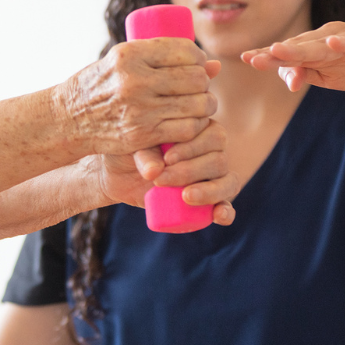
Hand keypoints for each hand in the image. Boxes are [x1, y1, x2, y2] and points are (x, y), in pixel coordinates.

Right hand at [55, 39, 218, 156]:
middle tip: (198, 88)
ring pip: (197, 105)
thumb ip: (162, 59)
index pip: (185, 50)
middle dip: (204, 83)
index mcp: (130, 54)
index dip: (199, 58)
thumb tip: (215, 65)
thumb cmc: (100, 85)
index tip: (198, 65)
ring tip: (199, 105)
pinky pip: (187, 129)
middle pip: (195, 78)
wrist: (69, 118)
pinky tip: (190, 122)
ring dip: (205, 106)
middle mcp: (135, 79)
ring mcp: (140, 108)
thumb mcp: (122, 62)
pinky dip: (195, 126)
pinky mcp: (142, 134)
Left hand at [91, 120, 237, 225]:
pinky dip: (226, 211)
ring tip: (186, 196)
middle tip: (161, 180)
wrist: (116, 174)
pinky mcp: (207, 201)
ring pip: (228, 181)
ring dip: (209, 191)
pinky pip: (226, 205)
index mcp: (199, 129)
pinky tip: (219, 215)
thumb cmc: (128, 151)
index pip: (213, 134)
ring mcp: (212, 177)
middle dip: (190, 172)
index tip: (167, 158)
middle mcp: (212, 151)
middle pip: (219, 160)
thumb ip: (145, 154)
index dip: (193, 148)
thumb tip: (155, 172)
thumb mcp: (133, 147)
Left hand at [240, 22, 344, 92]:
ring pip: (322, 44)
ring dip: (301, 47)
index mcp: (317, 47)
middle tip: (253, 59)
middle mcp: (329, 38)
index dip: (268, 56)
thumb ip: (308, 76)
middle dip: (276, 53)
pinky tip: (331, 44)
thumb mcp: (331, 77)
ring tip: (280, 50)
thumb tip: (288, 81)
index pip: (288, 52)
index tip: (246, 60)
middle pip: (299, 46)